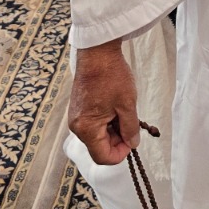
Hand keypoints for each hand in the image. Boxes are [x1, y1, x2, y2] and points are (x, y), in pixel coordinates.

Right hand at [68, 41, 138, 163]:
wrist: (97, 52)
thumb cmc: (112, 76)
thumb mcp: (127, 104)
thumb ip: (130, 128)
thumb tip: (132, 144)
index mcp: (86, 128)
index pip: (102, 156)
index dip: (120, 154)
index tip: (132, 142)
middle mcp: (77, 126)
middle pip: (99, 146)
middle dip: (117, 140)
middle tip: (131, 124)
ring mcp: (76, 116)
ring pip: (97, 135)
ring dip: (113, 129)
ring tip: (124, 111)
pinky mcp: (78, 107)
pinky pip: (93, 123)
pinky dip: (106, 120)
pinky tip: (115, 106)